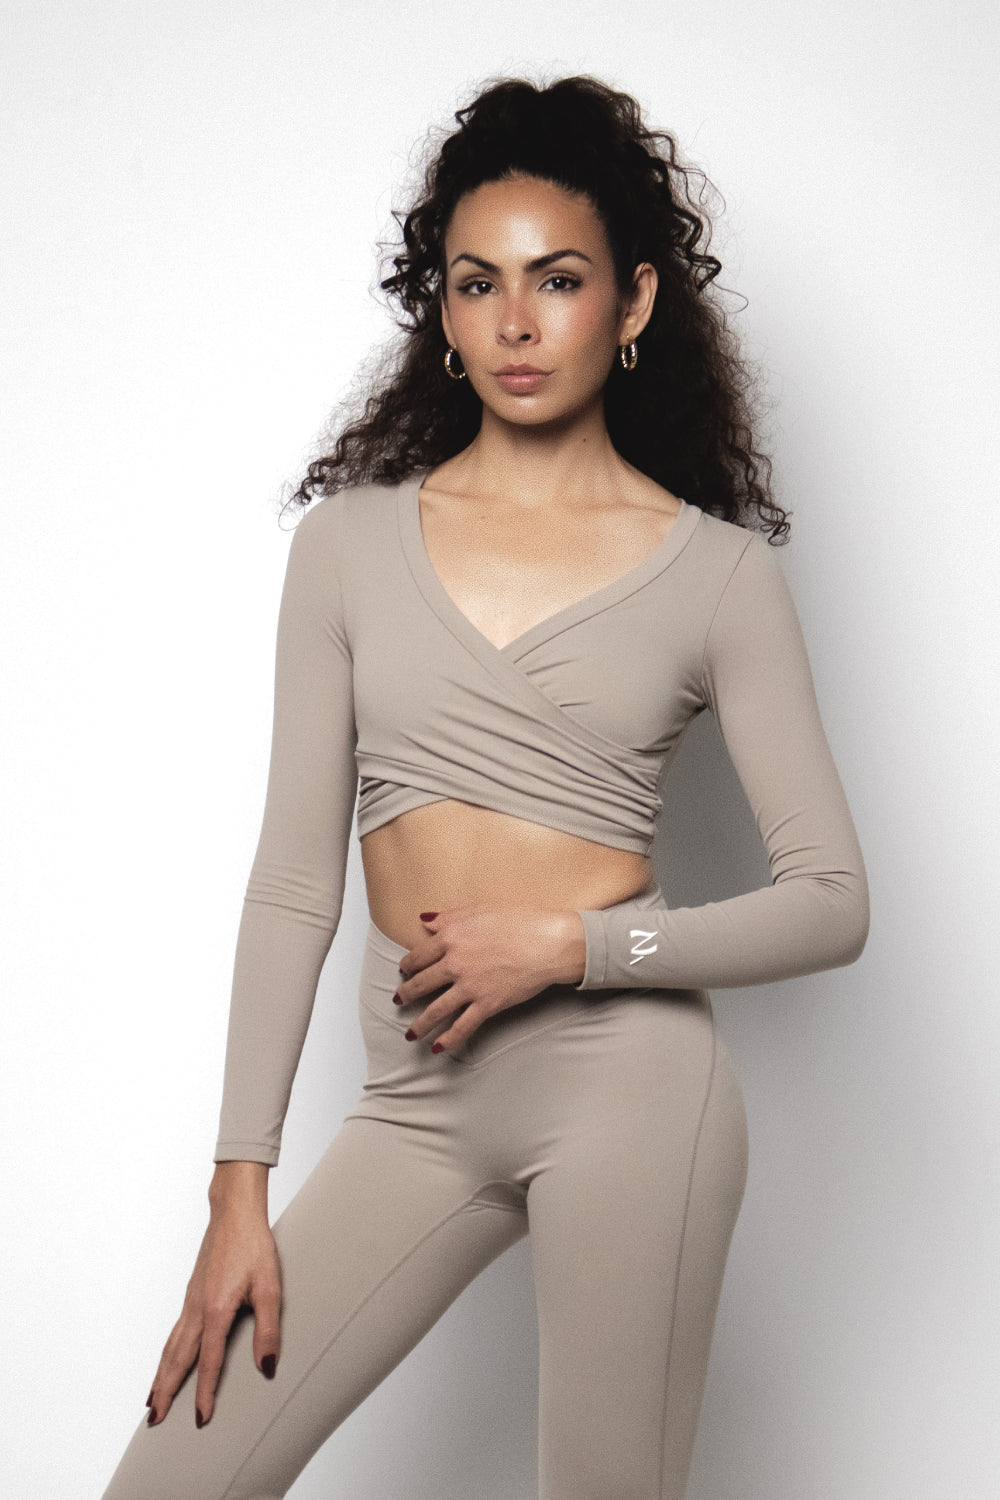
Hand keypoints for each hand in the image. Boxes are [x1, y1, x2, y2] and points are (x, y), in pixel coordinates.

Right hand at [145, 1192, 281, 1428]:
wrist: (234, 1213)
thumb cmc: (254, 1245)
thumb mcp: (270, 1287)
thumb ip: (268, 1329)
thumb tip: (267, 1366)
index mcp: (216, 1310)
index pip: (208, 1362)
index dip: (204, 1393)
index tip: (200, 1419)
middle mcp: (197, 1309)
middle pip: (177, 1359)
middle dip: (166, 1392)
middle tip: (155, 1421)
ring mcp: (191, 1301)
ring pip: (171, 1346)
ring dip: (161, 1375)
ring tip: (152, 1401)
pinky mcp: (191, 1294)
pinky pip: (174, 1332)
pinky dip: (166, 1354)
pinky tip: (167, 1360)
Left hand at [393, 905, 585, 1052]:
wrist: (548, 942)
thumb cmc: (521, 920)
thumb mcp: (480, 908)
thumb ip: (449, 916)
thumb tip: (424, 920)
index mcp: (451, 938)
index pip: (419, 955)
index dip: (408, 964)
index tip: (404, 969)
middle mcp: (455, 963)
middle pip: (422, 983)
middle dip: (407, 993)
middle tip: (400, 999)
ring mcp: (470, 986)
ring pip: (436, 1010)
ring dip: (420, 1023)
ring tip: (410, 1032)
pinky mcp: (487, 1004)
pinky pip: (463, 1026)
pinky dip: (449, 1039)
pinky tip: (438, 1048)